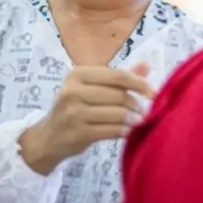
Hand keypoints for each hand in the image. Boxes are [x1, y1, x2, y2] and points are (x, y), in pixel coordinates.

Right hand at [19, 63, 154, 174]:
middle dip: (136, 103)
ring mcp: (73, 112)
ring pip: (115, 113)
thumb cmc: (75, 109)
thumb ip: (119, 78)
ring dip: (132, 118)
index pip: (116, 75)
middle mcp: (72, 90)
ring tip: (138, 121)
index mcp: (77, 74)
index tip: (154, 92)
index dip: (139, 83)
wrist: (48, 138)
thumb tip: (146, 65)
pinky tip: (127, 132)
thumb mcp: (92, 89)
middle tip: (144, 111)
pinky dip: (123, 131)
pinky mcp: (77, 132)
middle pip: (117, 94)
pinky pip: (109, 130)